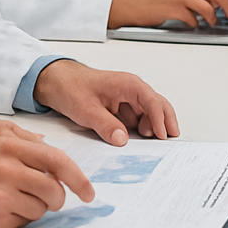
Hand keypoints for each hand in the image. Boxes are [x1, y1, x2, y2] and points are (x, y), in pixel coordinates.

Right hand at [0, 119, 93, 227]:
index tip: (89, 191)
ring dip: (33, 209)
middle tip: (48, 199)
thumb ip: (22, 140)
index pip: (56, 160)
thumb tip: (50, 146)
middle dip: (56, 198)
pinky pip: (23, 223)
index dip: (78, 178)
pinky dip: (17, 220)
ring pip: (40, 208)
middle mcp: (5, 167)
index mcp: (8, 146)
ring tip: (11, 201)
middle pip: (53, 189)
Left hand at [33, 59, 179, 143]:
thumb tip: (122, 140)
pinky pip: (137, 121)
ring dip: (153, 128)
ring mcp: (128, 100)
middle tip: (169, 141)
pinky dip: (141, 131)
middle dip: (166, 123)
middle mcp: (132, 91)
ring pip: (150, 115)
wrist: (58, 83)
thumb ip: (106, 125)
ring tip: (151, 144)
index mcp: (128, 85)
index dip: (160, 119)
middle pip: (158, 106)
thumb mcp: (86, 109)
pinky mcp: (122, 110)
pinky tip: (138, 142)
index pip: (152, 101)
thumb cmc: (72, 87)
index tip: (162, 136)